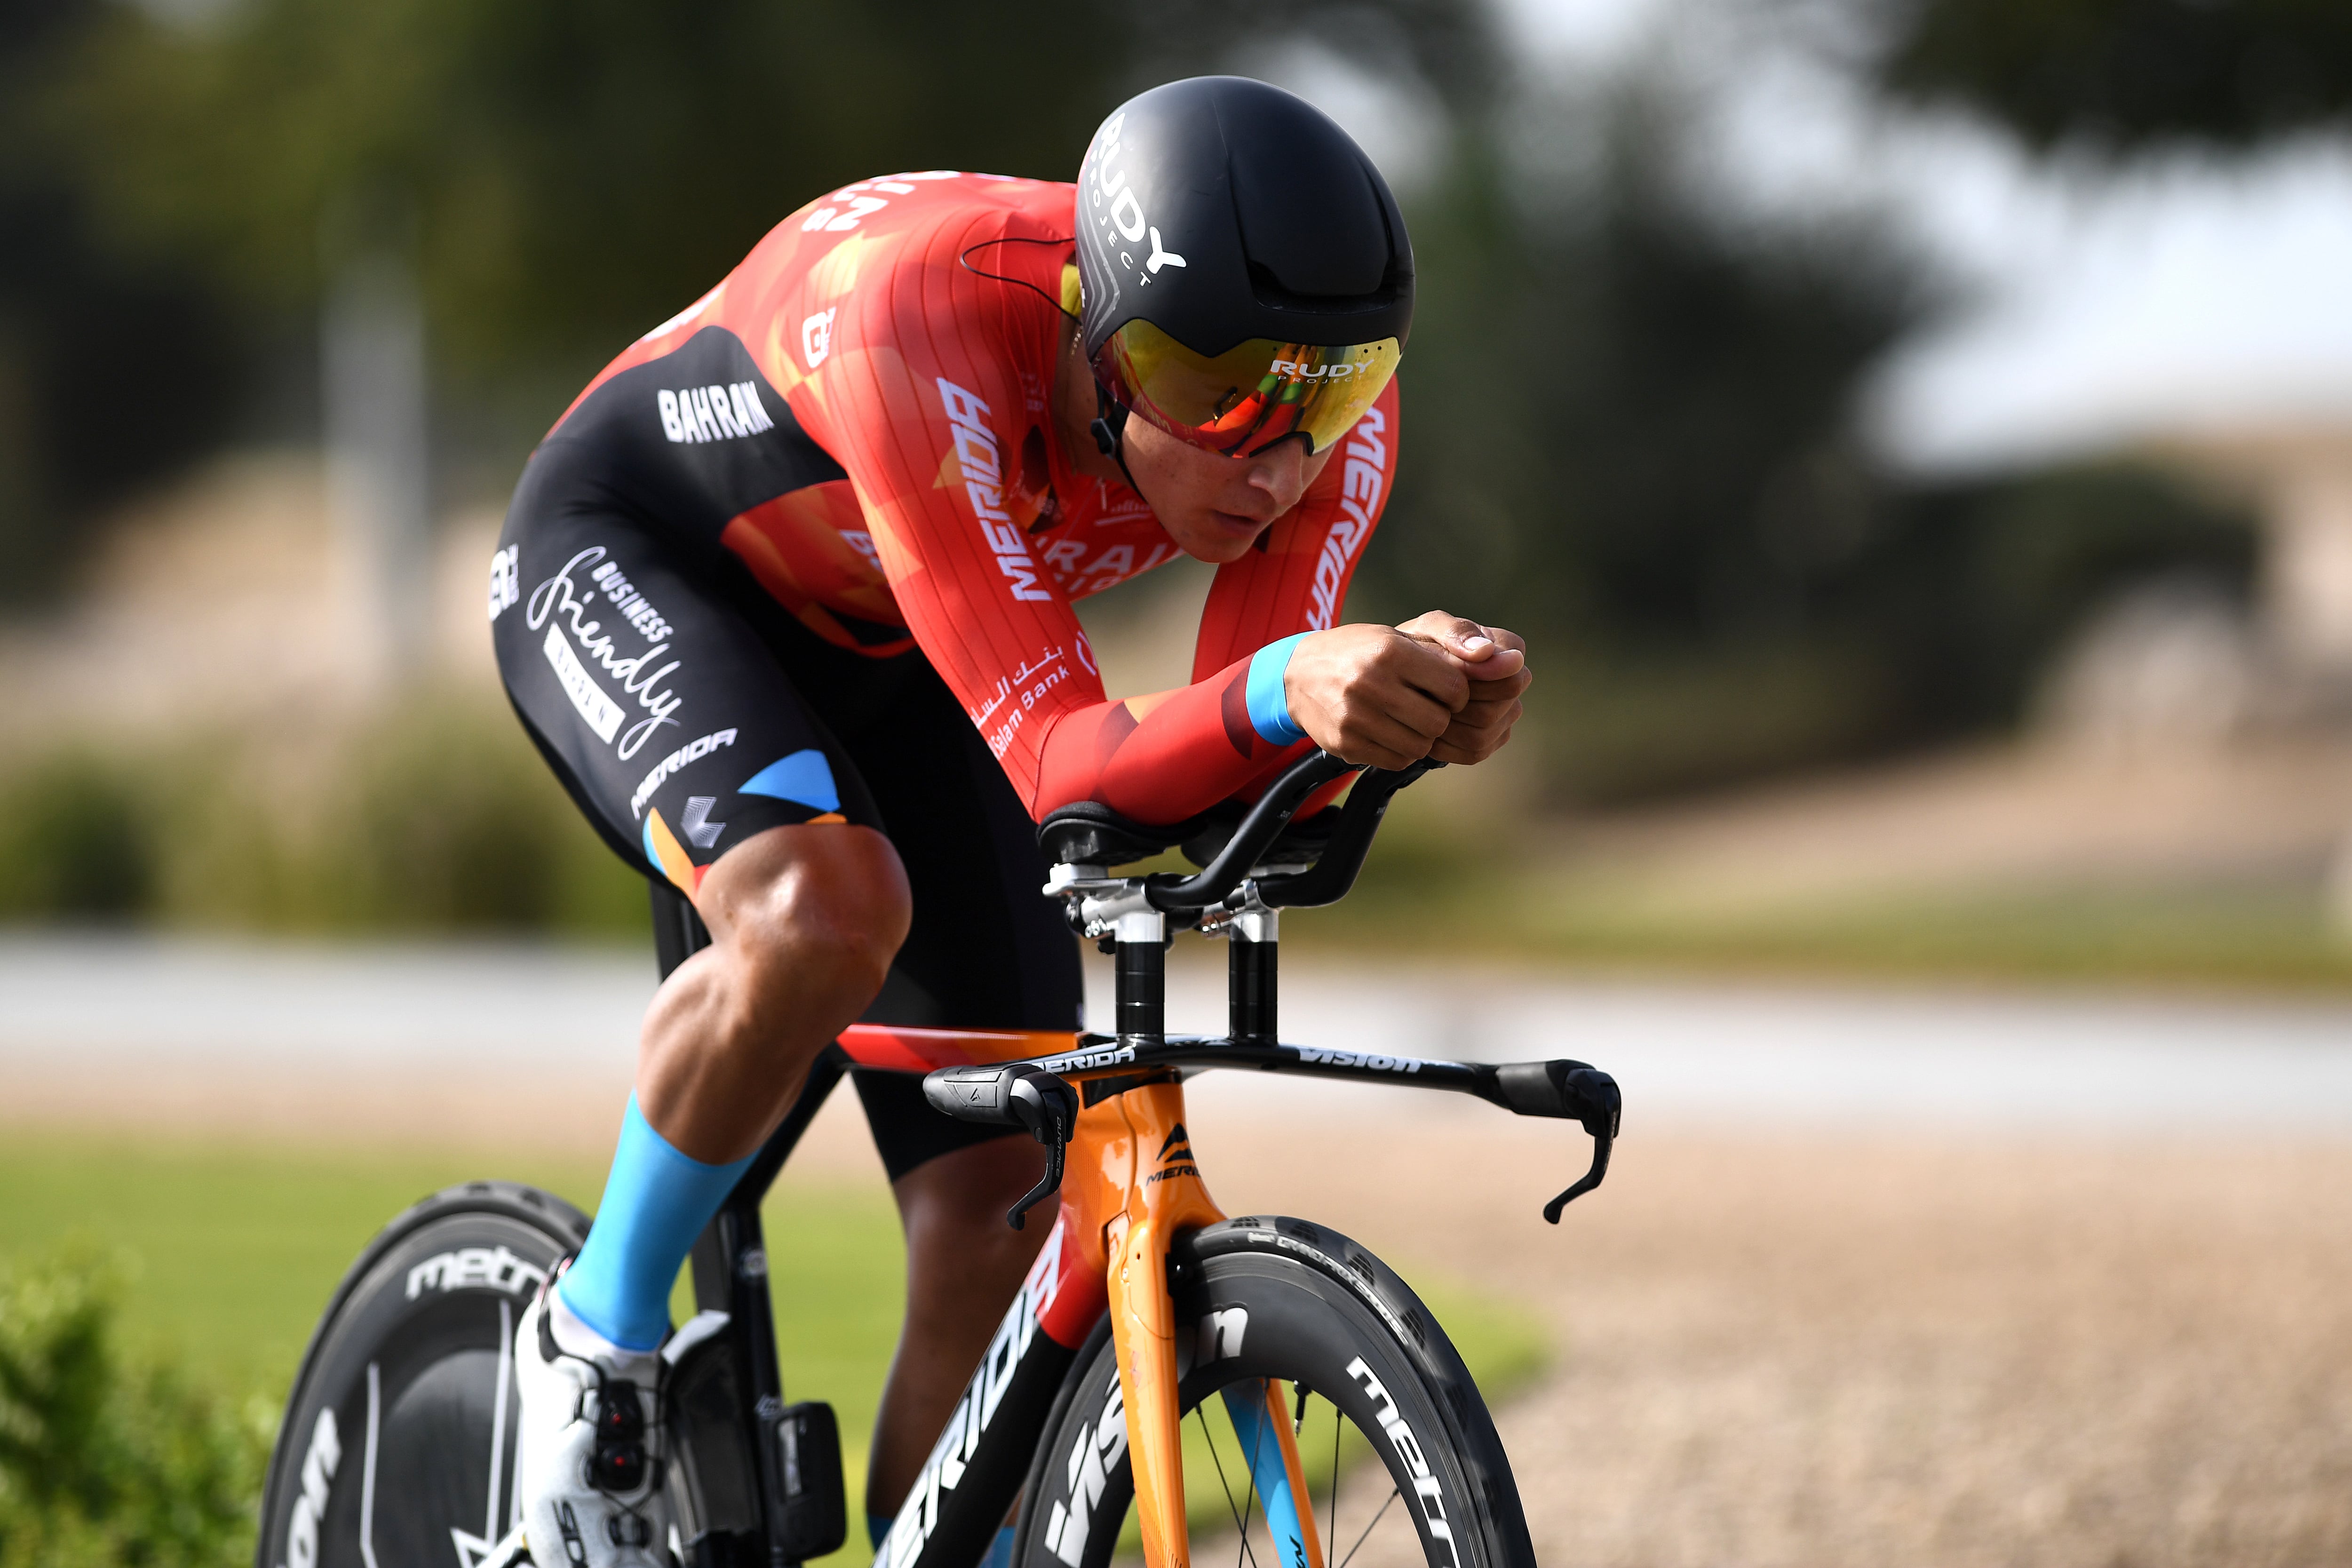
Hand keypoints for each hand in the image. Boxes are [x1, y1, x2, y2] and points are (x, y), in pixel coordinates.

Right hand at [1283, 615, 1527, 769]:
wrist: (1297, 674)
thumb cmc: (1362, 650)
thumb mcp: (1402, 634)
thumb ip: (1453, 640)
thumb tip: (1505, 659)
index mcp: (1390, 651)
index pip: (1455, 688)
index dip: (1457, 693)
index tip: (1443, 688)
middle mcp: (1370, 683)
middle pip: (1438, 722)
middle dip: (1440, 718)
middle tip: (1425, 706)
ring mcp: (1354, 717)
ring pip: (1420, 747)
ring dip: (1423, 737)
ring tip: (1407, 718)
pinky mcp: (1345, 743)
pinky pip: (1396, 760)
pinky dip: (1401, 750)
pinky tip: (1389, 731)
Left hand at [1394, 612, 1528, 766]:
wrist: (1402, 675)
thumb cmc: (1419, 644)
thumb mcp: (1429, 628)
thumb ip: (1456, 632)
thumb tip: (1485, 651)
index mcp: (1509, 648)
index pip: (1512, 680)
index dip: (1478, 684)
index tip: (1444, 677)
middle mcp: (1513, 683)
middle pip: (1496, 711)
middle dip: (1457, 706)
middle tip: (1426, 696)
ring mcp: (1505, 714)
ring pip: (1483, 735)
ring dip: (1447, 727)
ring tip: (1421, 712)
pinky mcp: (1490, 740)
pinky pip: (1474, 752)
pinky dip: (1445, 745)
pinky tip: (1425, 730)